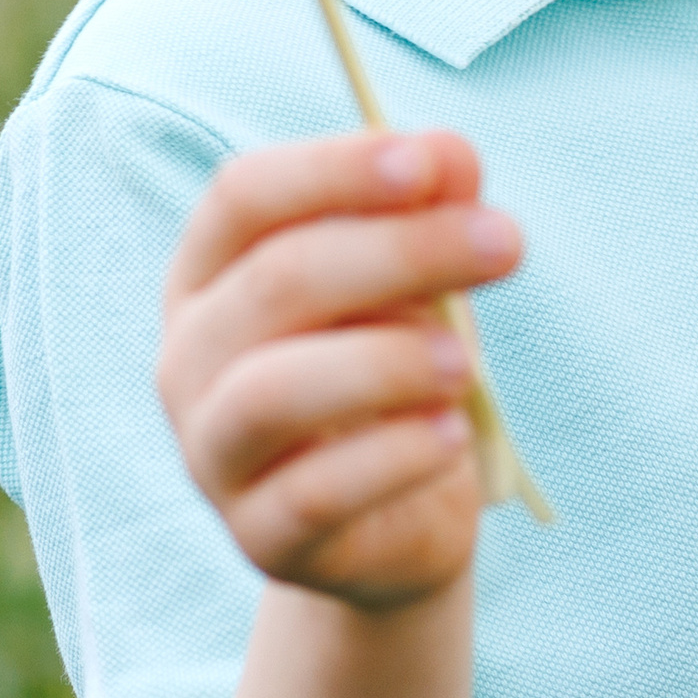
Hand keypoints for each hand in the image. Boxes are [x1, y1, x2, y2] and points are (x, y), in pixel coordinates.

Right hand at [157, 131, 524, 612]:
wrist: (400, 511)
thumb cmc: (395, 359)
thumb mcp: (418, 277)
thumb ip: (429, 210)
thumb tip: (454, 160)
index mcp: (212, 272)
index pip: (244, 196)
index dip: (335, 169)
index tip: (432, 162)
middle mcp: (189, 358)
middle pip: (277, 282)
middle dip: (403, 251)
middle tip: (507, 242)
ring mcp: (213, 454)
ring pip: (271, 392)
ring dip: (385, 362)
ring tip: (465, 363)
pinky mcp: (258, 537)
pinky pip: (313, 495)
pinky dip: (394, 456)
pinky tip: (452, 435)